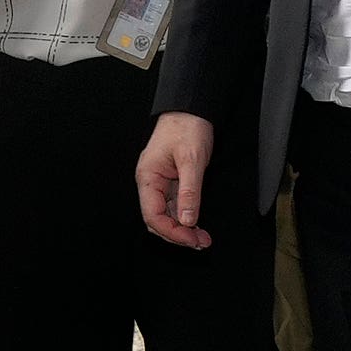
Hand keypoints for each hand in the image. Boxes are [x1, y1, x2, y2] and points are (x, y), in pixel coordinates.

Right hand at [136, 111, 215, 248]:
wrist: (192, 108)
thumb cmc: (188, 127)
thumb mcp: (192, 159)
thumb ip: (189, 191)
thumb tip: (187, 220)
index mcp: (147, 178)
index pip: (153, 216)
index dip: (171, 232)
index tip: (192, 240)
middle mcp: (151, 183)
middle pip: (158, 219)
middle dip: (177, 234)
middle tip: (201, 243)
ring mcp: (161, 183)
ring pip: (167, 214)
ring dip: (183, 228)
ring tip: (202, 238)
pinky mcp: (173, 181)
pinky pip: (175, 205)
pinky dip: (186, 216)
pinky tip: (197, 224)